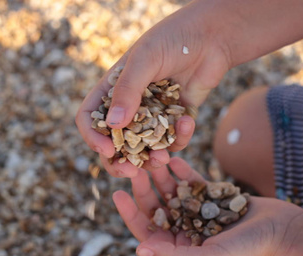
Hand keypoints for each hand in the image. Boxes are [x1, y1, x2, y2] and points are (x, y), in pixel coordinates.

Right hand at [75, 0, 234, 176]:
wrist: (212, 36)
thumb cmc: (173, 38)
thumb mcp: (146, 60)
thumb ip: (128, 90)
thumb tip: (114, 124)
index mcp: (113, 88)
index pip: (91, 118)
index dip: (93, 136)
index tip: (107, 150)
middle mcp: (130, 104)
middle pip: (114, 140)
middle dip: (121, 160)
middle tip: (132, 172)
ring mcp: (153, 114)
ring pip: (144, 147)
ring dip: (152, 157)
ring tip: (163, 158)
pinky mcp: (175, 120)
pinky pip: (173, 139)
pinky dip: (179, 137)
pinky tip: (188, 122)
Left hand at [113, 157, 302, 255]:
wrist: (284, 234)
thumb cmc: (248, 253)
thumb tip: (139, 249)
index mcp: (180, 249)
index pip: (147, 231)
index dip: (130, 214)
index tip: (117, 193)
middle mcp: (186, 231)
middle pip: (158, 207)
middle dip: (144, 188)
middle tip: (135, 167)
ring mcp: (199, 211)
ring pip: (173, 191)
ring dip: (162, 176)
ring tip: (153, 158)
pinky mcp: (213, 196)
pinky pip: (192, 181)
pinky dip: (183, 171)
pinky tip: (174, 159)